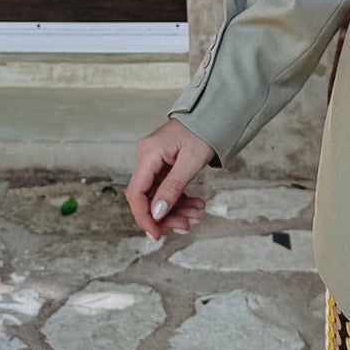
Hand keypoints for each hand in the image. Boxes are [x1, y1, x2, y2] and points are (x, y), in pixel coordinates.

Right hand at [125, 123, 216, 241]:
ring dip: (176, 210)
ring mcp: (155, 162)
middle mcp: (147, 158)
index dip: (144, 218)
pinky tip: (196, 205)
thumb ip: (173, 188)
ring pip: (159, 196)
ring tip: (197, 214)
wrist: (213, 115)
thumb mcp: (191, 161)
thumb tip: (156, 213)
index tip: (157, 235)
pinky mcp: (164, 165)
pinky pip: (167, 189)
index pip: (136, 194)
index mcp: (148, 155)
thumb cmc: (203, 131)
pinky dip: (180, 200)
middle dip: (165, 216)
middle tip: (186, 226)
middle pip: (147, 198)